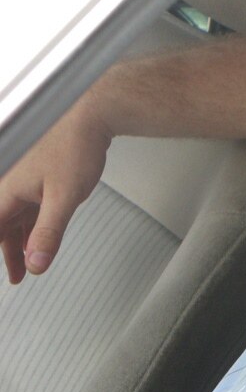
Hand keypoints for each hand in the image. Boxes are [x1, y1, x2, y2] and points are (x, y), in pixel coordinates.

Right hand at [0, 98, 111, 282]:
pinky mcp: (41, 174)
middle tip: (16, 276)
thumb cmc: (75, 146)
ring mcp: (26, 178)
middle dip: (7, 251)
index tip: (8, 272)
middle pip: (2, 224)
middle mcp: (11, 183)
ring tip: (28, 263)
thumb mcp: (64, 198)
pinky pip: (30, 204)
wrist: (91, 115)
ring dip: (21, 239)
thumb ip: (49, 232)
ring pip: (17, 215)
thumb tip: (36, 263)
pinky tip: (40, 234)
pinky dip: (33, 222)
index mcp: (7, 189)